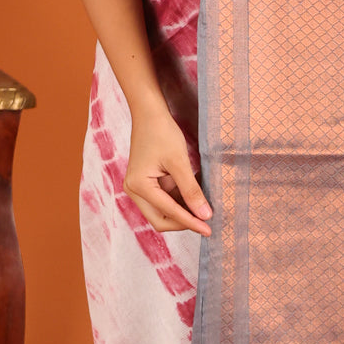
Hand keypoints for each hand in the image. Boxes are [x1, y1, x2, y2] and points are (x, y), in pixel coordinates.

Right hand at [124, 109, 211, 235]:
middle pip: (160, 220)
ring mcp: (138, 188)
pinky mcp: (145, 184)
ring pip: (162, 212)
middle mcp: (134, 191)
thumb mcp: (180, 162)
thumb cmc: (162, 133)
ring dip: (183, 211)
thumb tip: (204, 215)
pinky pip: (164, 199)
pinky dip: (180, 200)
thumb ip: (191, 190)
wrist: (149, 113)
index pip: (168, 213)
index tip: (209, 229)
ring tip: (204, 206)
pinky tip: (195, 195)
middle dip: (183, 222)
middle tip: (206, 222)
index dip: (190, 222)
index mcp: (139, 186)